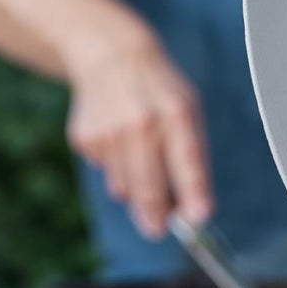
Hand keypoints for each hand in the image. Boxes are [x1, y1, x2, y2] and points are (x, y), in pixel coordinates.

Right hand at [64, 23, 213, 240]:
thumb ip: (192, 153)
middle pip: (150, 186)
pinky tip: (119, 141)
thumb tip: (192, 204)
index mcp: (176, 111)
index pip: (189, 159)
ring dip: (136, 190)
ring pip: (124, 187)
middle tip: (159, 230)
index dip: (195, 192)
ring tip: (142, 161)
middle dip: (156, 215)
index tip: (200, 218)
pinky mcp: (86, 139)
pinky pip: (105, 172)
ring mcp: (110, 132)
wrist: (113, 56)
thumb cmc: (160, 90)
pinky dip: (115, 168)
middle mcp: (142, 123)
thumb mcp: (189, 108)